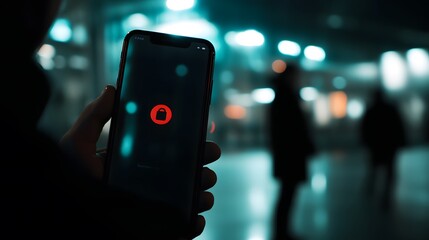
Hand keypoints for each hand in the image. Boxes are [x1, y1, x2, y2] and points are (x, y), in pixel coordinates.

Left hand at [60, 85, 220, 237]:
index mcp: (132, 162)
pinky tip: (196, 216)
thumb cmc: (68, 182)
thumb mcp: (76, 146)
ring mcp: (152, 205)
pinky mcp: (156, 226)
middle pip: (182, 171)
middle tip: (210, 154)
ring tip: (204, 188)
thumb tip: (112, 89)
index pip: (165, 149)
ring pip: (187, 196)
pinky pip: (181, 226)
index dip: (186, 141)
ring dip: (202, 190)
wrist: (67, 218)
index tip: (200, 132)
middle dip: (201, 163)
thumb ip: (93, 117)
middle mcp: (145, 182)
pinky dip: (195, 221)